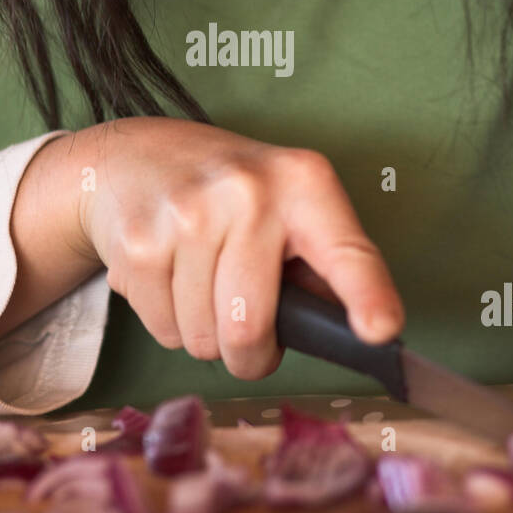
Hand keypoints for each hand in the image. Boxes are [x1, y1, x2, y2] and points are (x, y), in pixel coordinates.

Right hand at [80, 117, 403, 379]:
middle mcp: (248, 192)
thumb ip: (320, 263)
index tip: (380, 330)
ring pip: (202, 339)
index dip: (367, 294)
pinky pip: (164, 330)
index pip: (345, 250)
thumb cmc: (225, 192)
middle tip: (248, 333)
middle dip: (250, 354)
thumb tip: (350, 330)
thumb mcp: (285, 202)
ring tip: (201, 284)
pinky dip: (169, 322)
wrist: (132, 157)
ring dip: (204, 335)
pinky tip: (169, 277)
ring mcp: (188, 215)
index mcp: (303, 183)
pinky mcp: (140, 242)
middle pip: (249, 327)